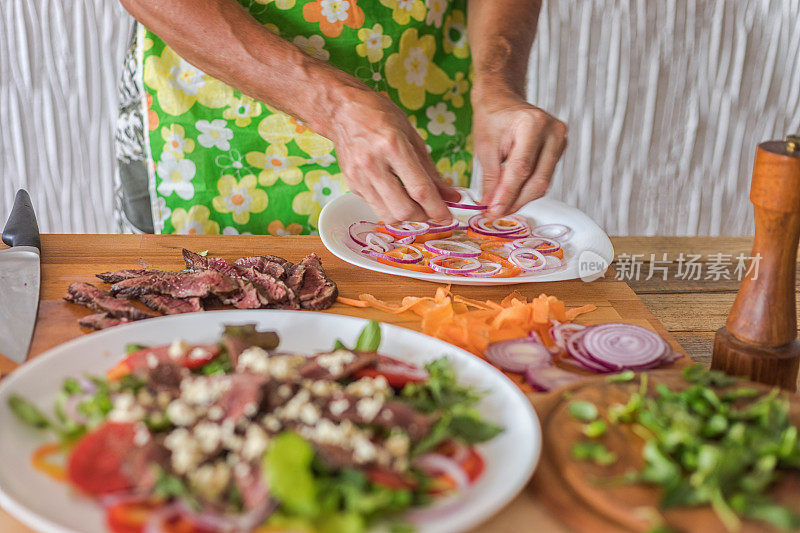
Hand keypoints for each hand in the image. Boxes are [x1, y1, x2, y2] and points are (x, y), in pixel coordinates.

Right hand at [323, 87, 458, 223]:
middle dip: (423, 216)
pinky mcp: (351, 184)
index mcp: (393, 146)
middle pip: (404, 210)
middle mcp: (373, 164)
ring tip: (415, 205)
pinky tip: (395, 193)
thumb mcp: (412, 136)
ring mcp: (359, 177)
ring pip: (388, 215)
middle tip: (432, 210)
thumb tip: (450, 195)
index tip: (448, 216)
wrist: (342, 111)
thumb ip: (431, 170)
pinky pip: (376, 207)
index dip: (437, 208)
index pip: (419, 189)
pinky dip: (390, 207)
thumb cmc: (379, 116)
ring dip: (407, 216)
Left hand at [473, 93, 567, 216]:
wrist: (502, 100)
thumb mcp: (484, 147)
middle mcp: (553, 132)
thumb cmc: (492, 118)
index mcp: (533, 124)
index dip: (507, 194)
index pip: (521, 168)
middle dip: (515, 201)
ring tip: (500, 207)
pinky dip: (527, 190)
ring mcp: (560, 141)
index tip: (493, 211)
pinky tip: (512, 196)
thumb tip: (491, 206)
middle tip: (495, 214)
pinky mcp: (559, 150)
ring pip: (542, 183)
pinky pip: (544, 177)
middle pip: (537, 180)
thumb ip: (490, 178)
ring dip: (521, 199)